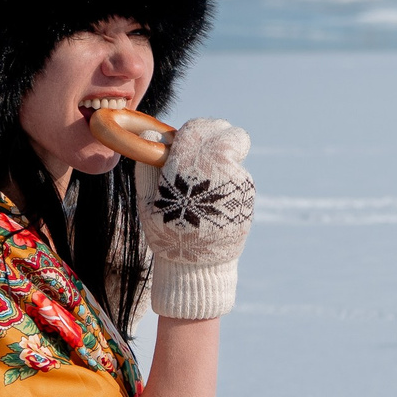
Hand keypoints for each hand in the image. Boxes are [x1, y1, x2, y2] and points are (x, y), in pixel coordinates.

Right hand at [139, 118, 252, 319]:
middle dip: (221, 135)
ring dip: (226, 159)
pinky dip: (231, 179)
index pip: (196, 130)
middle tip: (215, 142)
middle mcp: (215, 170)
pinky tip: (218, 199)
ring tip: (211, 181)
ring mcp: (236, 182)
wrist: (197, 266)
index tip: (195, 134)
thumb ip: (149, 166)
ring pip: (235, 155)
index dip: (197, 129)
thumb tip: (153, 133)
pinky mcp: (248, 195)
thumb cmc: (167, 232)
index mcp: (186, 168)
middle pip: (226, 134)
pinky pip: (240, 176)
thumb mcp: (148, 200)